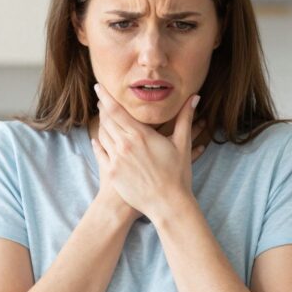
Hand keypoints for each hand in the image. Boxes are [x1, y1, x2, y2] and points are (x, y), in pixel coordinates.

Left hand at [91, 83, 204, 219]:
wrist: (168, 204)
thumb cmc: (178, 175)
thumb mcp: (182, 144)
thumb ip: (185, 118)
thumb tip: (194, 97)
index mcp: (141, 135)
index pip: (116, 110)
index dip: (105, 97)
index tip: (99, 86)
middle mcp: (125, 145)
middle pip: (107, 120)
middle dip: (103, 108)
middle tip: (101, 100)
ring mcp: (117, 160)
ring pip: (103, 135)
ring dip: (101, 124)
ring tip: (102, 118)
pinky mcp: (112, 173)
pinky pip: (101, 153)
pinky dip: (98, 143)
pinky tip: (98, 140)